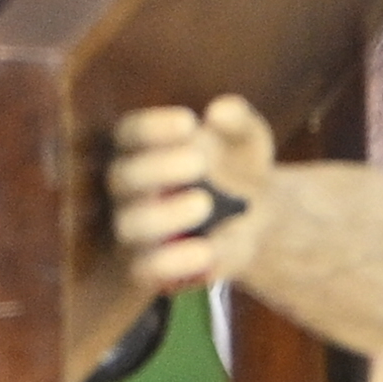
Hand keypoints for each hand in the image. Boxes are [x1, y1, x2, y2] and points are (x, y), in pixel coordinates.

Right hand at [109, 95, 276, 290]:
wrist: (260, 218)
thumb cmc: (239, 167)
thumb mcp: (247, 139)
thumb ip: (238, 120)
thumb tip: (221, 111)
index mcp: (141, 148)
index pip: (129, 133)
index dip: (152, 128)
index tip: (189, 122)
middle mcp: (129, 188)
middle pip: (122, 177)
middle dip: (157, 169)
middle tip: (199, 162)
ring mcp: (137, 229)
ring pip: (131, 225)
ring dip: (165, 215)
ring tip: (204, 203)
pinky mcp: (151, 267)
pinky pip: (147, 269)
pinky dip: (173, 262)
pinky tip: (207, 250)